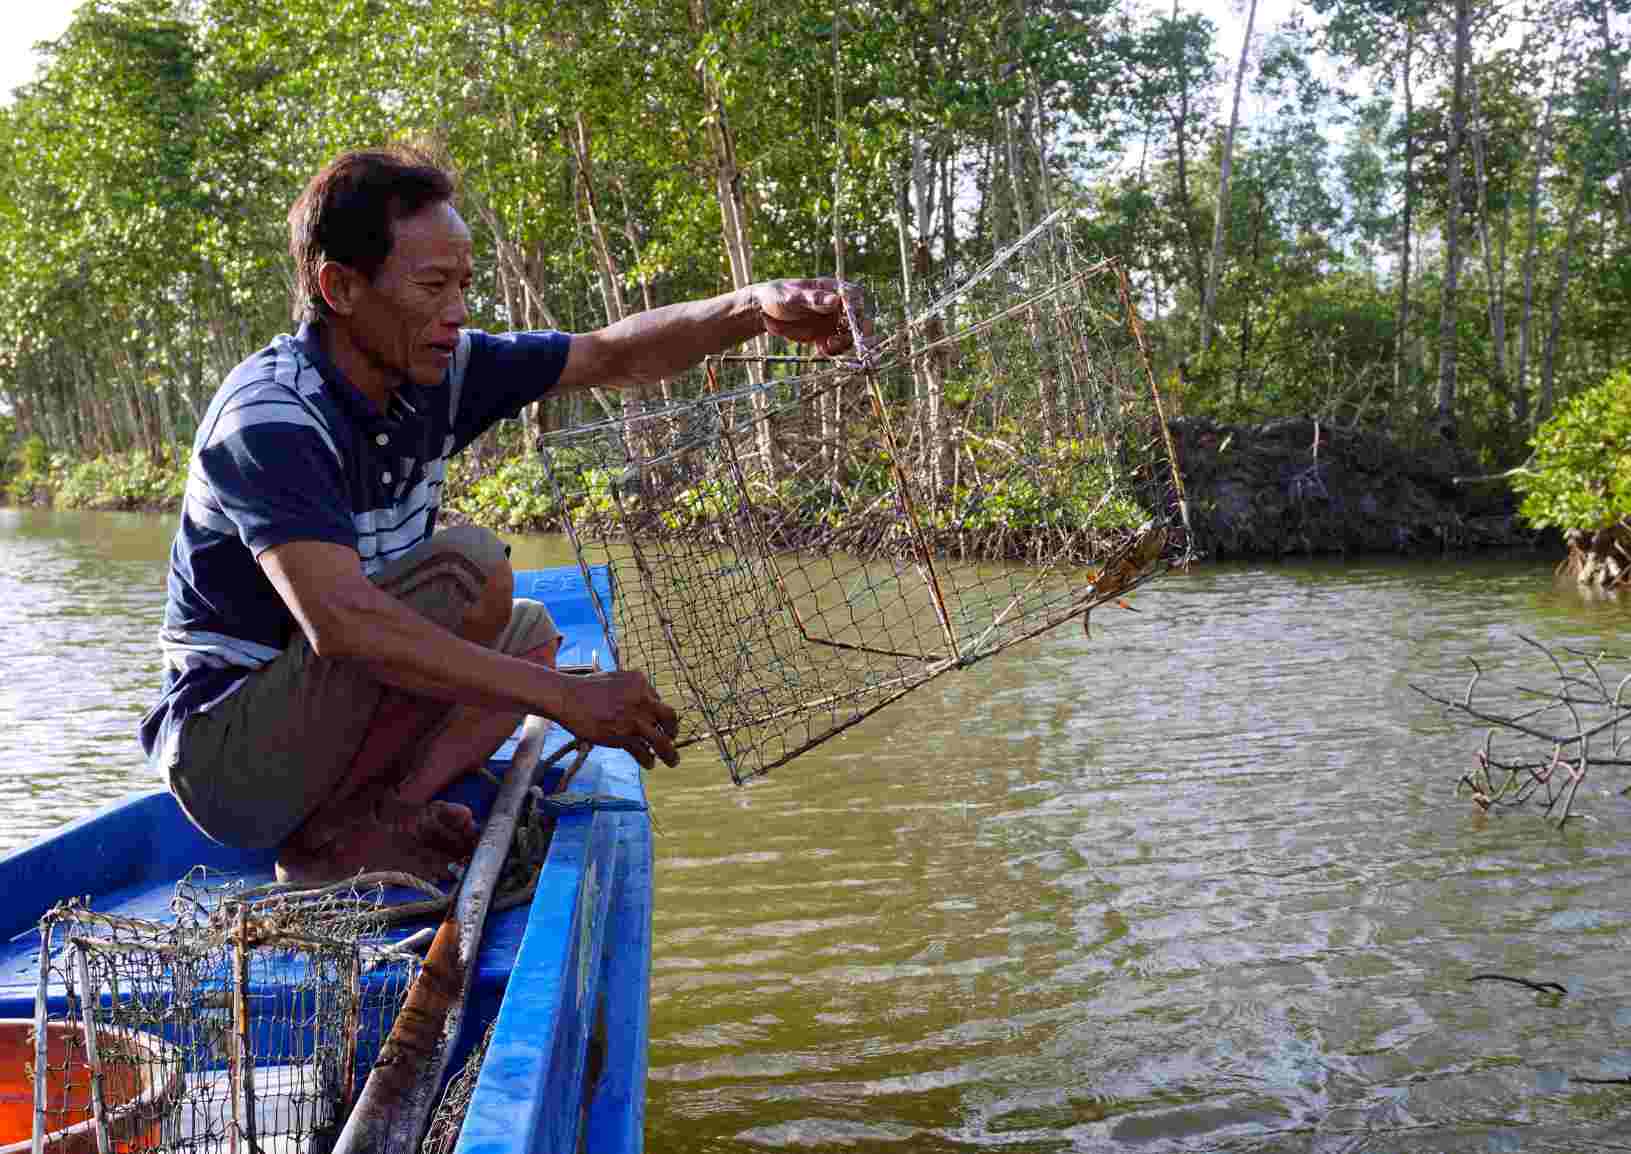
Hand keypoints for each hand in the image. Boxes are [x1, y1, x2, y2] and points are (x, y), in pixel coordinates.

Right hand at [554, 669, 680, 769]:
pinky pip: (643, 752)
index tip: (657, 722)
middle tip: (672, 738)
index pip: (657, 700)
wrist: (568, 698)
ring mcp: (635, 719)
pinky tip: (649, 763)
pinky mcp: (624, 736)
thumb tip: (646, 702)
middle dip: (673, 730)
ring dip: (669, 754)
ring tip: (672, 761)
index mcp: (641, 682)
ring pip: (661, 741)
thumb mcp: (616, 679)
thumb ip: (632, 690)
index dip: (657, 713)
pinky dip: (647, 760)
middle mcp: (643, 700)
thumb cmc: (587, 688)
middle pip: (670, 718)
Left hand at [754, 279, 867, 356]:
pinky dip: (832, 350)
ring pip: (848, 335)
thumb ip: (814, 300)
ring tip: (827, 346)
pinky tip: (821, 349)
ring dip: (843, 344)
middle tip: (842, 340)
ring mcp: (831, 321)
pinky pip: (835, 346)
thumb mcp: (794, 296)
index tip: (850, 322)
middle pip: (857, 319)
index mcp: (831, 289)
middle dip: (855, 332)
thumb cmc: (778, 295)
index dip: (857, 310)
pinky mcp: (824, 335)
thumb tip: (836, 300)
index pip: (854, 298)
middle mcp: (836, 306)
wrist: (764, 311)